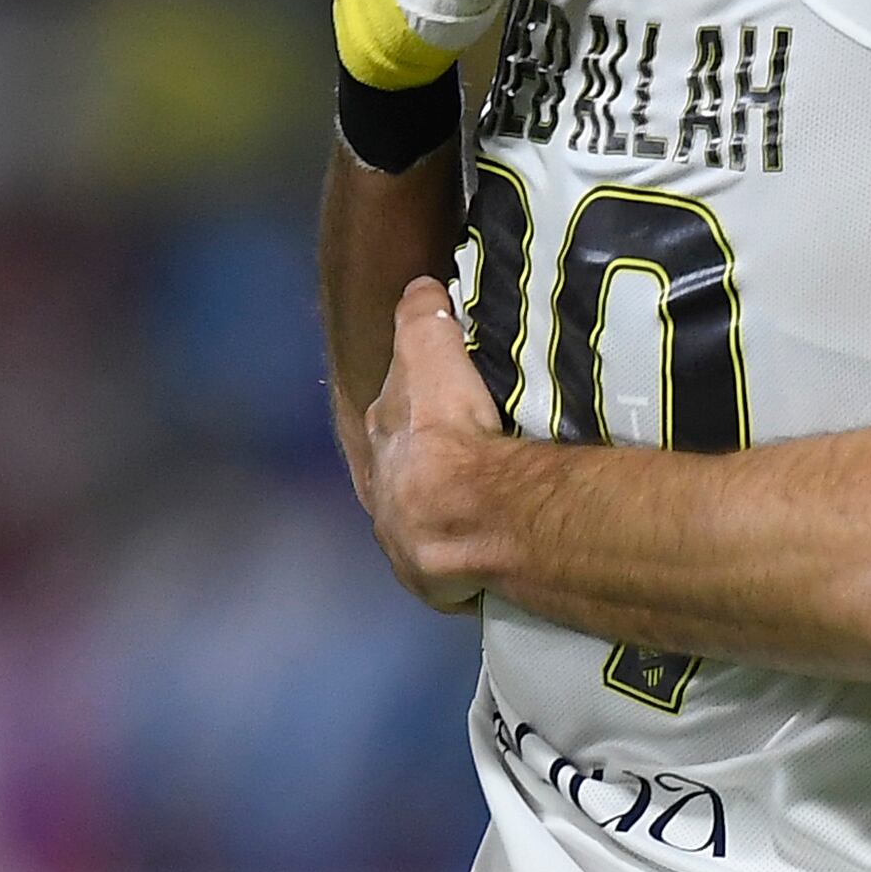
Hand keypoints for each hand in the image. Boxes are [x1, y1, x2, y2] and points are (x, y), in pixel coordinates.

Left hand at [362, 280, 514, 611]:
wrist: (460, 512)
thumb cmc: (445, 429)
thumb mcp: (429, 354)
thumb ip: (421, 319)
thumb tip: (421, 287)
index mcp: (380, 441)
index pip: (390, 418)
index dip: (411, 408)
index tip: (436, 409)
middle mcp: (383, 496)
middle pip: (402, 475)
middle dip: (423, 468)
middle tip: (466, 461)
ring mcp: (405, 544)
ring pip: (422, 523)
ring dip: (444, 516)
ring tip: (483, 508)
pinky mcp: (435, 583)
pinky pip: (452, 567)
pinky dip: (468, 558)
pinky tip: (490, 552)